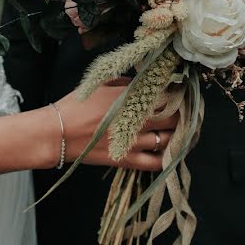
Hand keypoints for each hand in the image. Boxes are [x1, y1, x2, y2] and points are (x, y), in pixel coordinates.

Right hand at [51, 81, 178, 171]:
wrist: (56, 134)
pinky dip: (167, 157)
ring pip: (169, 139)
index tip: (182, 91)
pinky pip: (155, 162)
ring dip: (179, 134)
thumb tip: (143, 81)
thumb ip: (125, 81)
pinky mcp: (126, 160)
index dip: (178, 93)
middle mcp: (136, 119)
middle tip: (187, 110)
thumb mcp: (100, 83)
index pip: (166, 94)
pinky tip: (172, 150)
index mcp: (130, 97)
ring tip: (184, 130)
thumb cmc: (75, 105)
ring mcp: (133, 142)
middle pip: (172, 117)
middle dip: (183, 113)